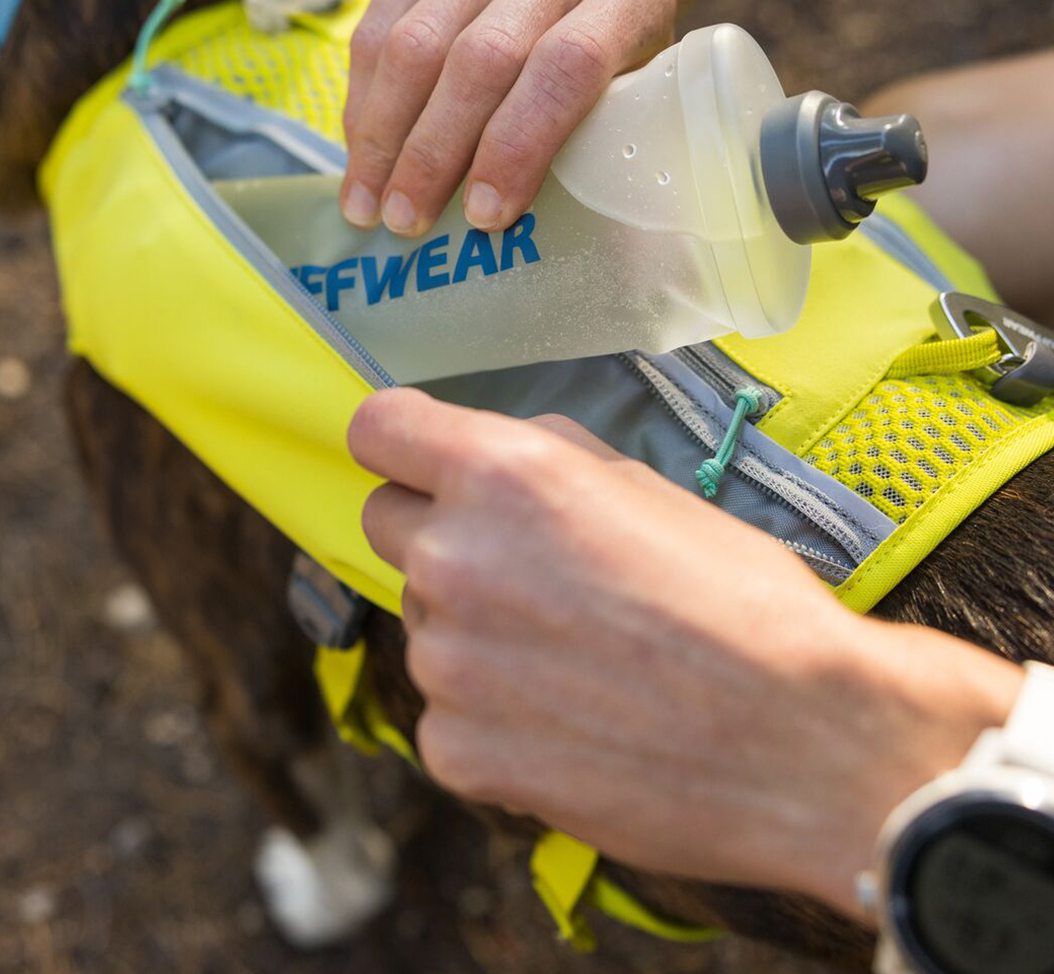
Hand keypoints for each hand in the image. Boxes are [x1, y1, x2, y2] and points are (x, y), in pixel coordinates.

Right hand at [340, 0, 674, 235]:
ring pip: (415, 40)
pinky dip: (363, 96)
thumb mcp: (632, 99)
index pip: (566, 67)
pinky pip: (380, 20)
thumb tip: (514, 235)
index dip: (517, 146)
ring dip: (381, 134)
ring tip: (366, 202)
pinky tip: (360, 150)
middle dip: (432, 154)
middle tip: (404, 223)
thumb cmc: (615, 62)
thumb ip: (591, 144)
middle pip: (479, 57)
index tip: (482, 217)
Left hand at [349, 388, 1022, 915]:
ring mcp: (444, 662)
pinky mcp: (455, 749)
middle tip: (522, 569)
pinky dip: (490, 714)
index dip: (402, 441)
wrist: (801, 739)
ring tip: (574, 661)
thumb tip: (488, 461)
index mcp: (500, 475)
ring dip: (473, 630)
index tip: (420, 459)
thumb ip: (544, 460)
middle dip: (439, 533)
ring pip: (425, 621)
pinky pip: (446, 710)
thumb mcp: (646, 487)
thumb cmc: (740, 598)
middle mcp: (451, 558)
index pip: (378, 429)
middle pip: (386, 523)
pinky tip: (570, 724)